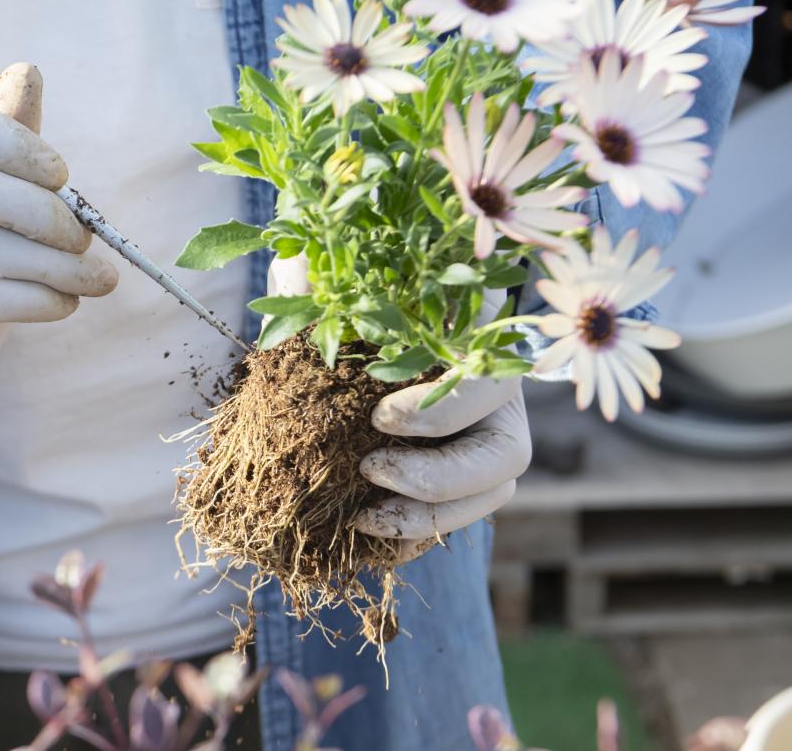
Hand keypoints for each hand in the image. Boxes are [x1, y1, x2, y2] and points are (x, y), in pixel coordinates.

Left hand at [267, 256, 529, 562]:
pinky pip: (457, 523)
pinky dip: (414, 536)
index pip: (492, 376)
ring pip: (489, 497)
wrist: (340, 338)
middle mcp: (494, 397)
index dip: (445, 406)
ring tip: (362, 515)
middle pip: (504, 453)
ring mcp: (484, 442)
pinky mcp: (460, 480)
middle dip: (440, 475)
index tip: (379, 416)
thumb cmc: (350, 298)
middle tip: (368, 468)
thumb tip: (301, 270)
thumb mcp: (331, 279)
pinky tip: (363, 534)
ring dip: (429, 516)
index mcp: (477, 342)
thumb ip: (320, 273)